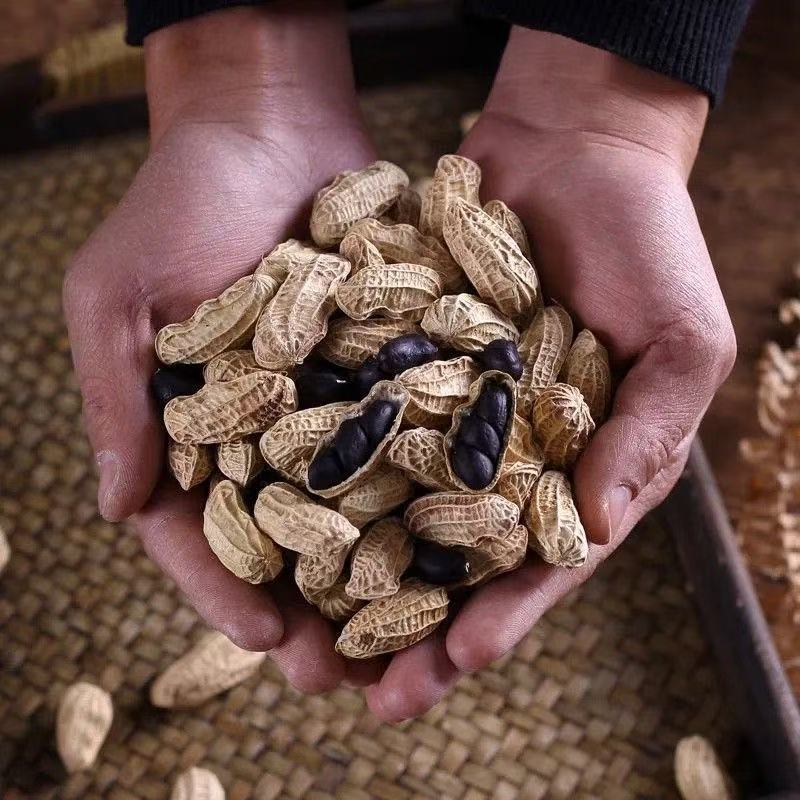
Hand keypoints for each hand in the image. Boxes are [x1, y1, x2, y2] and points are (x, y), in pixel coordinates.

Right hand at [63, 3, 383, 690]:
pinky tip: (466, 528)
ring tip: (420, 630)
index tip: (269, 642)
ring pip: (359, 503)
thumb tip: (117, 507)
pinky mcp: (389, 364)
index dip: (227, 590)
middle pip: (289, 538)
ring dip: (384, 568)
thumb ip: (117, 400)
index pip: (200, 530)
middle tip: (352, 675)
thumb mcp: (118, 296)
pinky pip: (411, 432)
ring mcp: (331, 400)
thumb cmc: (178, 200)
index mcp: (188, 428)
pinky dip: (432, 481)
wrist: (270, 124)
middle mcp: (265, 428)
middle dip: (317, 607)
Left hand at [364, 30, 735, 720]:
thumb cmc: (649, 242)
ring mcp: (447, 407)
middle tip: (362, 695)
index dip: (500, 619)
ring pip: (394, 502)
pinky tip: (282, 512)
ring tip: (306, 636)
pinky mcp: (401, 361)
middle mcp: (504, 449)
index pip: (537, 563)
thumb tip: (596, 528)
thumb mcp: (681, 341)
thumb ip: (647, 435)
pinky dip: (326, 466)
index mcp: (577, 464)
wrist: (573, 144)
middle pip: (453, 553)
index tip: (453, 671)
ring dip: (356, 568)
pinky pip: (359, 420)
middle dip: (414, 624)